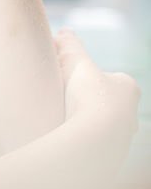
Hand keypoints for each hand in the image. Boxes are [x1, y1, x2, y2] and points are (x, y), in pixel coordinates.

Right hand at [55, 28, 140, 175]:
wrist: (94, 142)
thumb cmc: (91, 98)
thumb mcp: (77, 63)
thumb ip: (70, 46)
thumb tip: (64, 31)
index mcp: (128, 88)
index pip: (110, 77)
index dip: (87, 74)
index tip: (69, 75)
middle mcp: (130, 115)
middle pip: (105, 101)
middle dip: (85, 98)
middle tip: (63, 95)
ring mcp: (121, 139)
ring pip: (99, 124)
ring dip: (81, 119)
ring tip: (59, 115)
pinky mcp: (108, 156)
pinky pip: (92, 143)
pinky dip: (78, 137)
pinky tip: (62, 134)